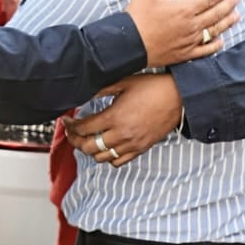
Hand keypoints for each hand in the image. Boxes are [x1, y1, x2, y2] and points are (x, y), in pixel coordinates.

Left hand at [62, 73, 181, 166]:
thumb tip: (83, 91)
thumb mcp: (122, 82)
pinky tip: (105, 147)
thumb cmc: (152, 87)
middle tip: (71, 132)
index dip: (70, 126)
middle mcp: (121, 134)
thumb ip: (100, 89)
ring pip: (101, 158)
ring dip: (89, 150)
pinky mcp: (141, 149)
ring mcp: (132, 144)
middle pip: (88, 147)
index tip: (65, 121)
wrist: (178, 97)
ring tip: (85, 140)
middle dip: (75, 140)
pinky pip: (118, 162)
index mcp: (114, 117)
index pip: (83, 129)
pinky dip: (107, 158)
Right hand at [123, 0, 237, 67]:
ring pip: (214, 31)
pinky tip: (221, 42)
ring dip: (226, 23)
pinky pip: (204, 50)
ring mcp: (189, 41)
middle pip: (215, 14)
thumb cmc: (138, 17)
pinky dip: (214, 45)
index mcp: (184, 8)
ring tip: (237, 17)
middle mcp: (191, 25)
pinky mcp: (184, 54)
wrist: (130, 45)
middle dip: (228, 5)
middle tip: (237, 0)